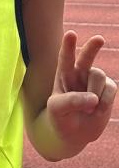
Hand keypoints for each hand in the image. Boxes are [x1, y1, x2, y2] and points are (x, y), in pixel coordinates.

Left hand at [46, 32, 116, 152]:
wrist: (75, 133)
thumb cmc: (60, 117)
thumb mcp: (57, 109)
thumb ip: (71, 101)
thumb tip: (94, 98)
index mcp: (63, 74)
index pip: (65, 58)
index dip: (68, 46)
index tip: (71, 34)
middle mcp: (79, 74)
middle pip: (87, 57)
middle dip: (92, 47)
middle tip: (99, 39)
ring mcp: (94, 81)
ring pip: (98, 76)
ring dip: (94, 93)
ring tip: (88, 108)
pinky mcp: (107, 89)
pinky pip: (111, 88)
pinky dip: (105, 101)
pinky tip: (98, 109)